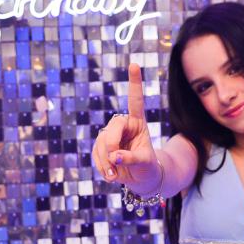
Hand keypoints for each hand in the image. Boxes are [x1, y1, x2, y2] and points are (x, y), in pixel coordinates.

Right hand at [91, 63, 160, 190]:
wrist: (140, 179)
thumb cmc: (148, 167)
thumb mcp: (145, 163)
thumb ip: (132, 158)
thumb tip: (114, 156)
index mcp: (138, 122)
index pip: (135, 100)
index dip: (134, 83)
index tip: (134, 64)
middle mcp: (123, 125)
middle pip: (112, 128)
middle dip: (111, 145)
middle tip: (115, 161)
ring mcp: (110, 134)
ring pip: (101, 143)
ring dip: (106, 161)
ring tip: (115, 175)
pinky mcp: (101, 146)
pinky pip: (96, 154)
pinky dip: (102, 166)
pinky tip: (111, 175)